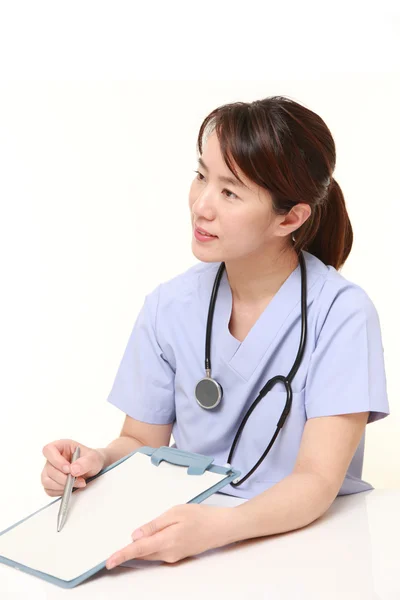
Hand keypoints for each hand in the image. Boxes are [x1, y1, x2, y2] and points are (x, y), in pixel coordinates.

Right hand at [41, 439, 105, 495]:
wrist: (93, 468)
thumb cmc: (91, 459)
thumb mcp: (93, 458)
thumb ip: (85, 462)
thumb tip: (73, 470)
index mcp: (61, 446)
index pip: (49, 450)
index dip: (56, 460)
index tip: (68, 468)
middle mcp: (53, 458)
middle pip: (49, 469)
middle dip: (64, 478)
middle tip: (78, 480)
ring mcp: (50, 470)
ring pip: (47, 481)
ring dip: (62, 486)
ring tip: (76, 483)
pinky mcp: (51, 482)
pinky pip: (49, 490)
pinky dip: (60, 491)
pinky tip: (70, 487)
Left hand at [106, 503, 234, 568]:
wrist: (222, 527)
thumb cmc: (201, 516)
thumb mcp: (175, 512)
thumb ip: (154, 525)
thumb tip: (136, 535)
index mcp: (166, 541)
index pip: (138, 550)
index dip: (122, 555)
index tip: (108, 561)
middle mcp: (168, 553)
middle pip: (141, 554)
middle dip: (127, 553)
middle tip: (113, 551)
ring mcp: (174, 556)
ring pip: (149, 554)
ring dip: (139, 550)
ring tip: (129, 542)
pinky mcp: (178, 555)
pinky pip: (158, 553)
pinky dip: (149, 548)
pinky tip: (150, 538)